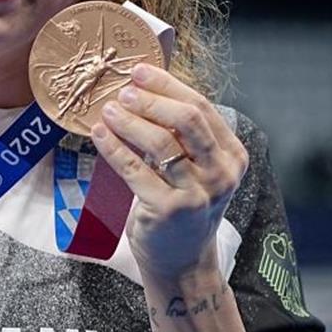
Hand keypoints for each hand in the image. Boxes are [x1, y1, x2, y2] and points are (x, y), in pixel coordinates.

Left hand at [91, 63, 248, 281]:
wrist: (182, 260)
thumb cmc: (184, 204)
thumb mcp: (195, 167)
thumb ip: (181, 134)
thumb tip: (145, 87)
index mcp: (232, 155)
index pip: (201, 107)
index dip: (168, 85)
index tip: (140, 71)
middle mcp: (221, 173)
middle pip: (187, 120)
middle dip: (152, 100)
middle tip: (124, 91)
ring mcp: (197, 193)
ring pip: (161, 143)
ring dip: (130, 121)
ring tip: (108, 110)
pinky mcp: (169, 209)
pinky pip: (136, 169)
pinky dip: (114, 148)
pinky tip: (99, 134)